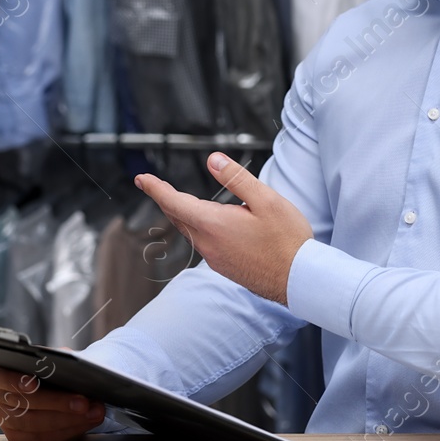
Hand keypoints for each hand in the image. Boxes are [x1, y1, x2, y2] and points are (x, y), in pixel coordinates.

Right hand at [0, 361, 105, 440]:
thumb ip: (56, 360)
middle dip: (57, 403)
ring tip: (93, 412)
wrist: (57, 387)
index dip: (14, 380)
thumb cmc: (52, 368)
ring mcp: (5, 422)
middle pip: (22, 404)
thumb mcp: (53, 358)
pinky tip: (85, 423)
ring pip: (33, 426)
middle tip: (84, 402)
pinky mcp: (20, 439)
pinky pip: (41, 440)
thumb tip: (72, 368)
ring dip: (68, 420)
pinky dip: (67, 432)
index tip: (34, 383)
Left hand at [135, 152, 313, 304]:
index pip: (174, 202)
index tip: (141, 179)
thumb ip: (236, 178)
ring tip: (182, 200)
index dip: (156, 188)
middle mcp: (208, 243)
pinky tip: (212, 224)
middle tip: (154, 185)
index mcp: (214, 223)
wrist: (298, 280)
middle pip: (178, 216)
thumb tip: (213, 161)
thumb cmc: (287, 239)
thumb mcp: (266, 199)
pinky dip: (199, 228)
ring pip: (191, 230)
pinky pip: (203, 242)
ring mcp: (214, 258)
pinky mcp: (223, 267)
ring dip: (183, 214)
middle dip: (165, 198)